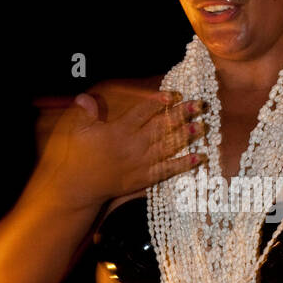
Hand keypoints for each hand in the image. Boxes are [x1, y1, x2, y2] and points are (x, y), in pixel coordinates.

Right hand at [31, 87, 206, 209]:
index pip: (142, 112)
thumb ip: (86, 113)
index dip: (158, 102)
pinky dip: (184, 164)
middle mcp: (133, 145)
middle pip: (161, 127)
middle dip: (181, 115)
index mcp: (119, 131)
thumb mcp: (78, 132)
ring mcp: (141, 163)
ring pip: (168, 146)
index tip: (173, 94)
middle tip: (199, 105)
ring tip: (203, 126)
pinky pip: (168, 170)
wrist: (81, 187)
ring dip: (187, 136)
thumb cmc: (79, 157)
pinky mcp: (144, 178)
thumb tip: (85, 96)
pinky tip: (200, 157)